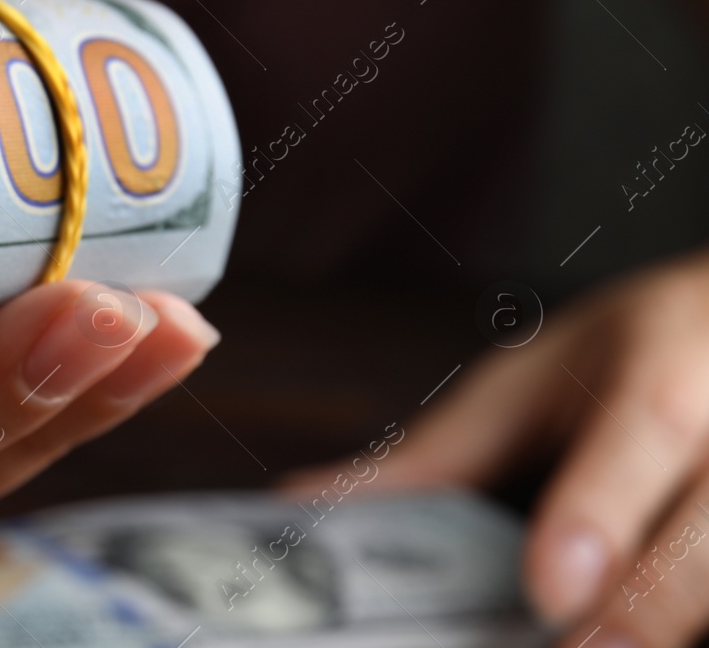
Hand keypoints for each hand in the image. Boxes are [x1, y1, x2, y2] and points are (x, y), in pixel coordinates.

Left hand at [341, 253, 708, 647]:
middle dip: (659, 603)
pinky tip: (665, 636)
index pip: (648, 434)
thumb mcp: (533, 382)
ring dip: (687, 615)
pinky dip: (704, 617)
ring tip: (610, 647)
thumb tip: (304, 506)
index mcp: (664, 368)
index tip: (554, 589)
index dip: (605, 516)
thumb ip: (436, 456)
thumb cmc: (641, 354)